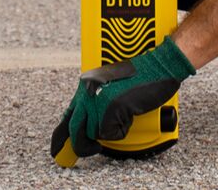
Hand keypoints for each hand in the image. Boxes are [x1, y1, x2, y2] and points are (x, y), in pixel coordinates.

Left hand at [50, 37, 194, 166]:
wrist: (159, 66)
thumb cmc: (143, 77)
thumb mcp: (112, 88)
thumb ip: (97, 104)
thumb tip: (90, 128)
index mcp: (86, 86)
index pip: (67, 117)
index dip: (61, 138)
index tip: (58, 151)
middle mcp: (87, 92)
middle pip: (74, 130)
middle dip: (82, 146)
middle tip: (93, 151)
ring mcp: (98, 99)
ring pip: (93, 134)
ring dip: (110, 133)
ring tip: (125, 119)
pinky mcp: (110, 106)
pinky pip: (109, 134)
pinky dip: (121, 132)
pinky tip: (131, 117)